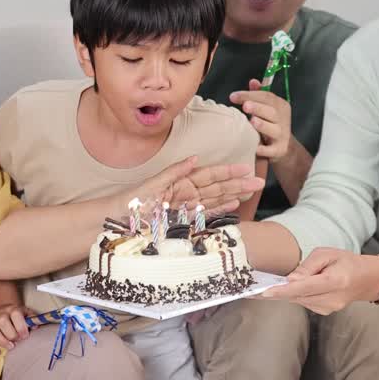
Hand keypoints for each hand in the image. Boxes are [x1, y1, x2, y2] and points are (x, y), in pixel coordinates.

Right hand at [0, 303, 35, 355]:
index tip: (25, 336)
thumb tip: (35, 327)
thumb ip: (32, 318)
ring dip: (2, 340)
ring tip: (11, 346)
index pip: (15, 315)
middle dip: (12, 334)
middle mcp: (0, 314)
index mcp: (12, 309)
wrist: (2, 310)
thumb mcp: (26, 313)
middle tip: (18, 340)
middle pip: (3, 322)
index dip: (21, 327)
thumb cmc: (16, 316)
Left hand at [127, 156, 265, 215]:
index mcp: (181, 181)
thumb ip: (175, 171)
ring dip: (235, 194)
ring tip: (252, 190)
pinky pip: (207, 215)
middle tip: (259, 180)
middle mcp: (187, 194)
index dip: (228, 171)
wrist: (119, 221)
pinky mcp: (185, 222)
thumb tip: (195, 158)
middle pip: (218, 187)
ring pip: (217, 199)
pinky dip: (221, 210)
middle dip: (238, 183)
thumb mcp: (153, 184)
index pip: (209, 175)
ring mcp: (187, 208)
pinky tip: (234, 205)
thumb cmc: (132, 201)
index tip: (245, 167)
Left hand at [232, 79, 294, 163]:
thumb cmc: (270, 123)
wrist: (283, 147)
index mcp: (280, 106)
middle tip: (245, 106)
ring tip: (252, 121)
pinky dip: (264, 149)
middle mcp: (283, 119)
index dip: (250, 95)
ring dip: (263, 125)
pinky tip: (255, 148)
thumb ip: (259, 94)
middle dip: (258, 108)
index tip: (233, 96)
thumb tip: (253, 81)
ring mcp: (282, 135)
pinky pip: (271, 150)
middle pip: (272, 112)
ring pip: (274, 130)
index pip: (267, 97)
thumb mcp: (267, 107)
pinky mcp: (279, 150)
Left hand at [261, 247, 378, 314]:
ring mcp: (329, 308)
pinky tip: (291, 288)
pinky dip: (295, 295)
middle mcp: (332, 298)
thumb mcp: (328, 253)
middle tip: (254, 291)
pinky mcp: (325, 311)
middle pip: (298, 296)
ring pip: (299, 300)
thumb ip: (308, 265)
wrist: (368, 279)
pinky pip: (304, 302)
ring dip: (284, 294)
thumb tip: (291, 279)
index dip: (283, 290)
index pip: (304, 287)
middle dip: (276, 293)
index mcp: (335, 281)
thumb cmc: (347, 262)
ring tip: (269, 287)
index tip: (266, 292)